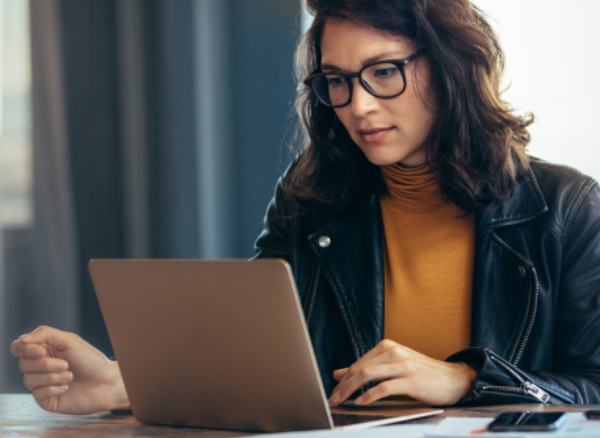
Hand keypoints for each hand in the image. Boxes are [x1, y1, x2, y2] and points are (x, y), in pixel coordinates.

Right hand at [10, 326, 129, 413]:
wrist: (106, 382)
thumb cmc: (90, 360)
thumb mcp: (70, 341)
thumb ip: (46, 334)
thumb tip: (22, 339)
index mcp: (44, 350)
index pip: (18, 347)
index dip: (25, 349)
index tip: (41, 351)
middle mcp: (40, 366)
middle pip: (23, 364)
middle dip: (45, 365)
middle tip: (66, 365)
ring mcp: (42, 383)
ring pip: (29, 380)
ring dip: (52, 377)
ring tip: (70, 376)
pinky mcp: (46, 399)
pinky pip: (37, 394)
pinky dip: (53, 389)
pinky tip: (67, 387)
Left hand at [328, 339, 468, 406]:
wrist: (454, 379)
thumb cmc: (422, 374)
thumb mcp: (392, 367)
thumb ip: (367, 368)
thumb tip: (338, 373)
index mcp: (388, 347)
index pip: (358, 363)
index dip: (343, 379)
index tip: (332, 392)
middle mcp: (394, 352)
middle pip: (360, 368)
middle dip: (343, 386)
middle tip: (332, 399)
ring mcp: (404, 365)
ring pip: (368, 375)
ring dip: (351, 390)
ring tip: (342, 401)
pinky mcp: (412, 380)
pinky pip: (385, 387)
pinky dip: (370, 395)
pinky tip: (361, 402)